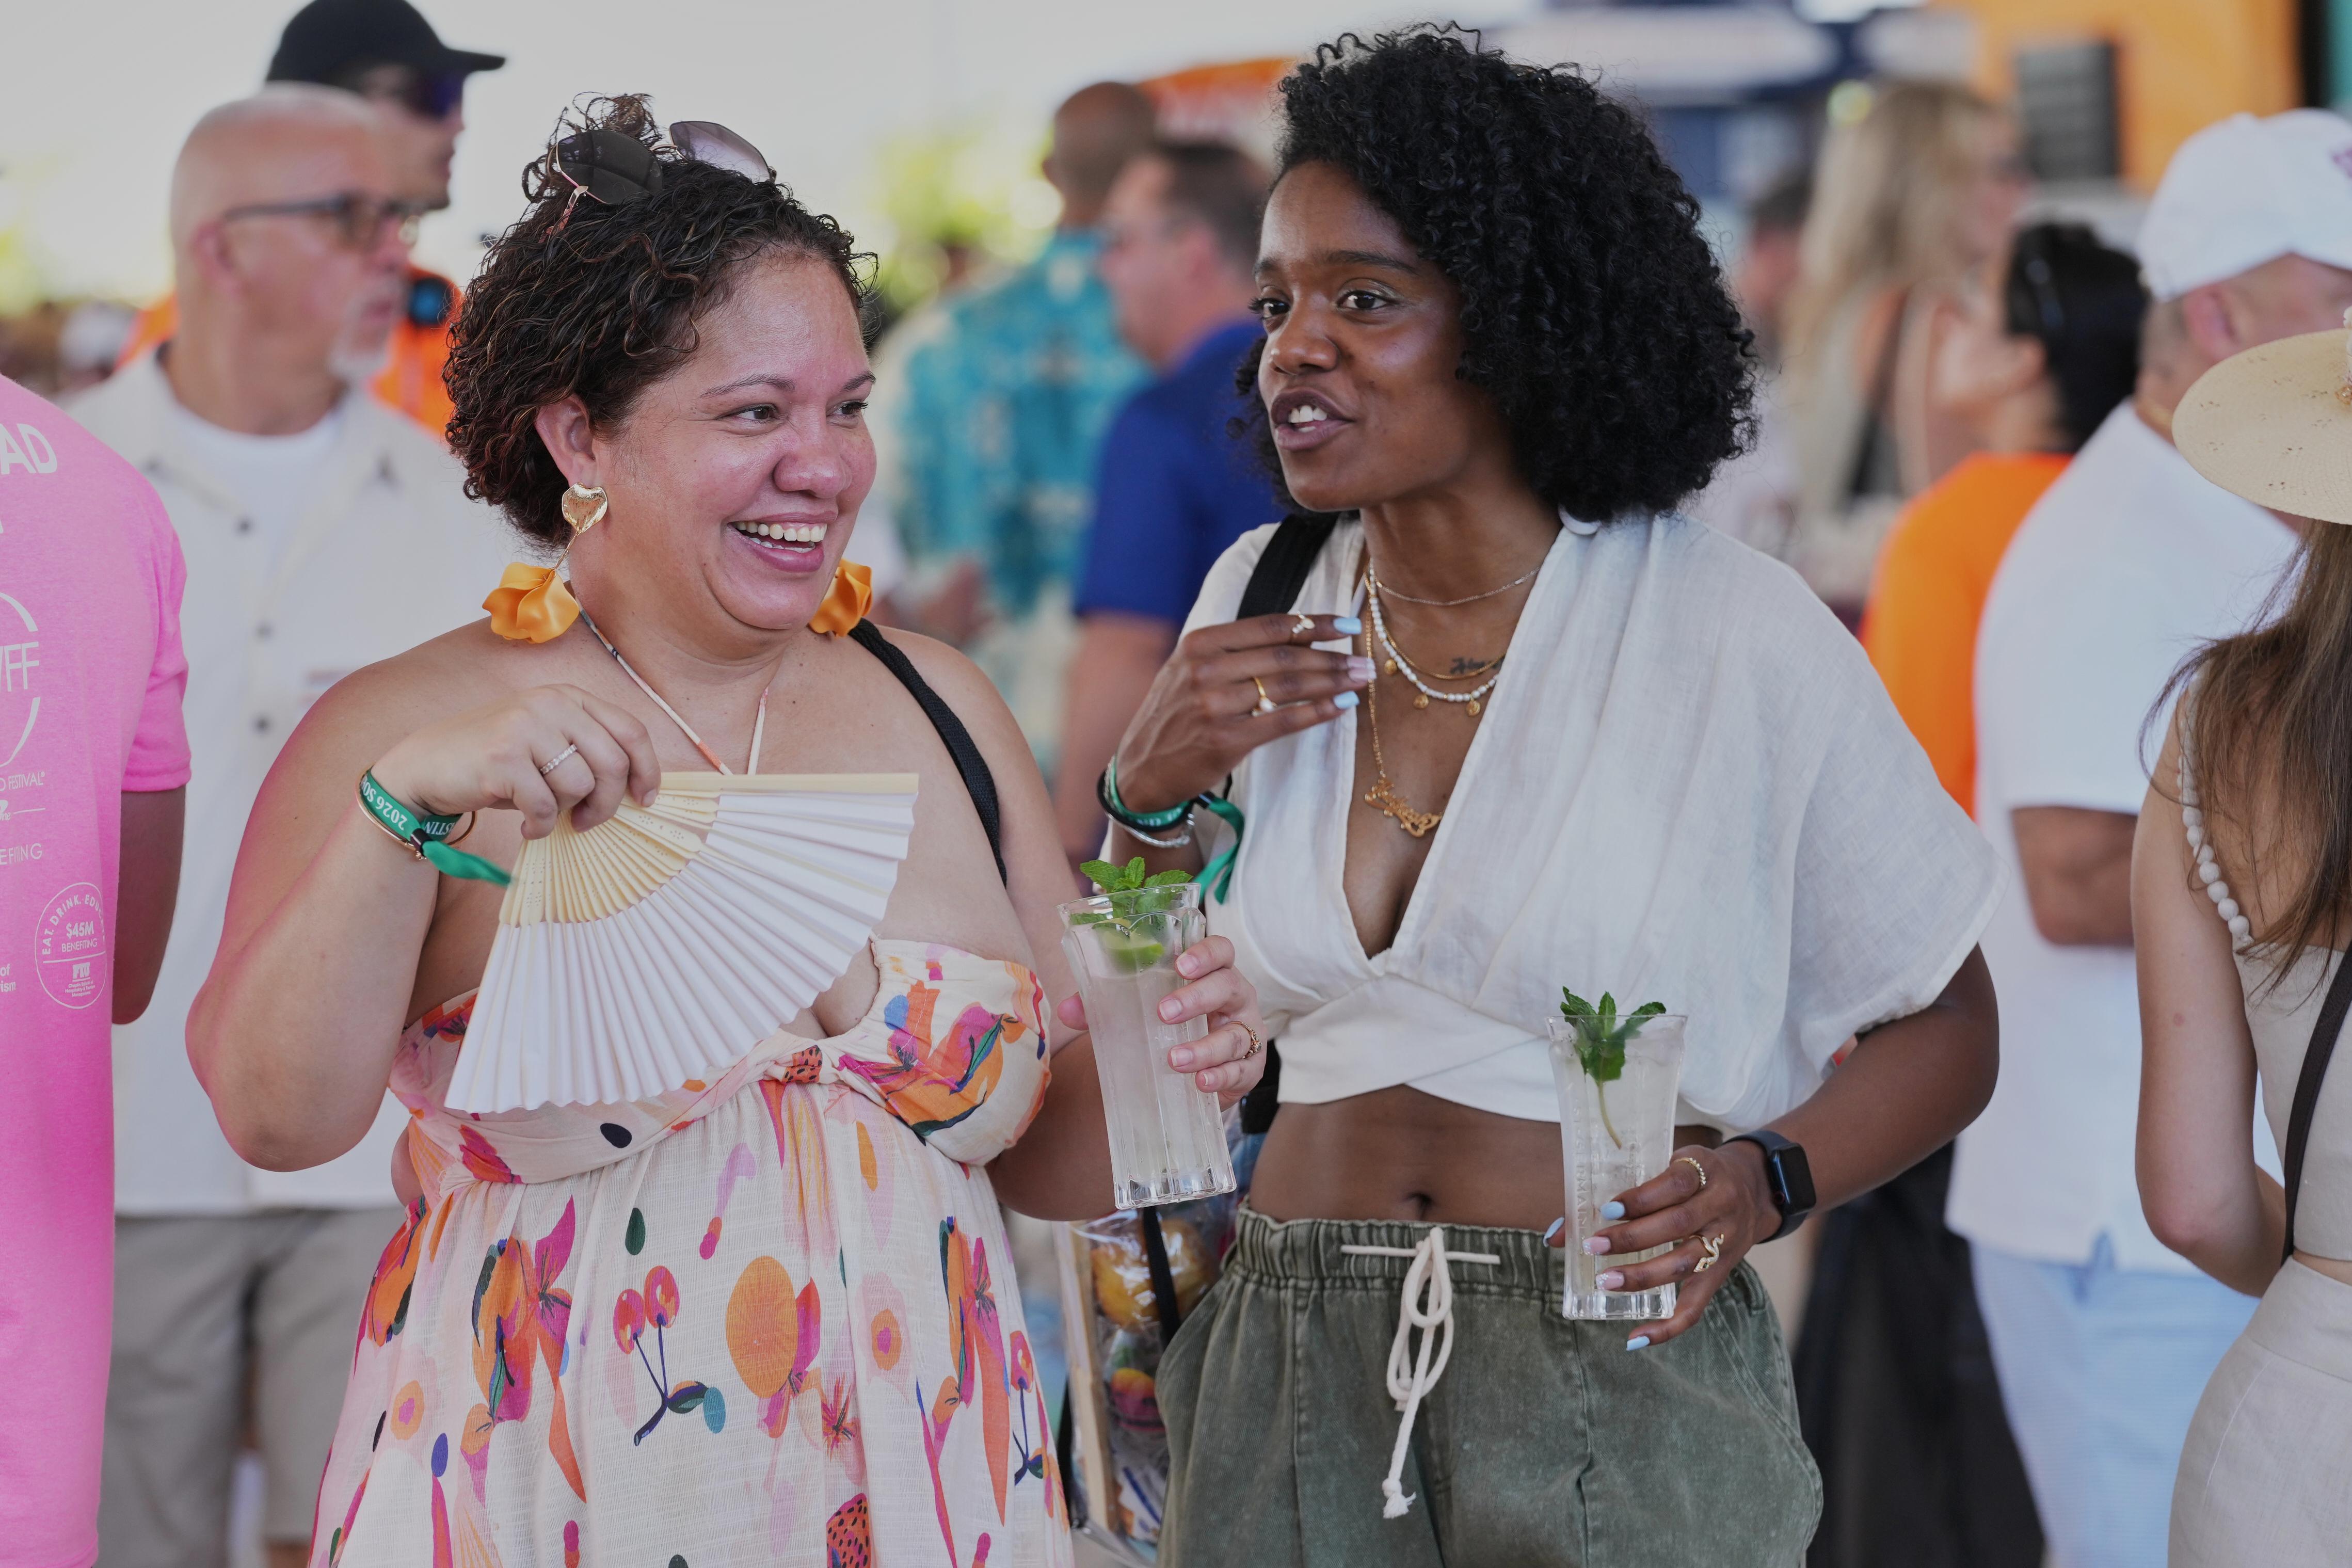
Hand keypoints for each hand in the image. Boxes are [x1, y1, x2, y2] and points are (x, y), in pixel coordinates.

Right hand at [369, 684, 662, 839]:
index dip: (646, 769)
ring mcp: (524, 726)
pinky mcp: (502, 757)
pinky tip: (527, 825)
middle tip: (588, 821)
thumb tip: (638, 786)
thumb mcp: (548, 742)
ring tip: (543, 813)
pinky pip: (545, 805)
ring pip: (579, 784)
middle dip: (607, 803)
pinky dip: (541, 825)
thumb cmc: (498, 761)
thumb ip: (588, 750)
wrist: (427, 765)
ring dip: (566, 812)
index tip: (644, 799)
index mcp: (568, 696)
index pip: (631, 730)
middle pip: (612, 762)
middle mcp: (549, 704)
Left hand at [1054, 934, 1267, 1104]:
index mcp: (1212, 973)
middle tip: (1164, 1013)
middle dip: (1198, 997)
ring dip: (1205, 1047)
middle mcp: (1236, 997)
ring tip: (1174, 1060)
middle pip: (1229, 985)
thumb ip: (1104, 1006)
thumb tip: (1067, 1010)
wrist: (1194, 1074)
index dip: (1206, 953)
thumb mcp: (1137, 1012)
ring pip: (1236, 1034)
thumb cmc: (1168, 1028)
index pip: (1221, 950)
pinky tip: (1200, 1082)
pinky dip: (1221, 1076)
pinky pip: (1241, 1069)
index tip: (1180, 965)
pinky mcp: (1250, 1067)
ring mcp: (1246, 1031)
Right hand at [1112, 612, 1372, 811]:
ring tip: (1360, 679)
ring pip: (1287, 686)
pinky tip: (1341, 706)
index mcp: (1199, 643)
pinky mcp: (1225, 740)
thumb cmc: (1176, 715)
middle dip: (1332, 656)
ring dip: (1332, 682)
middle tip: (1364, 660)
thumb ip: (1233, 650)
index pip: (1269, 625)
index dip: (1314, 623)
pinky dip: (1317, 712)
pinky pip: (1283, 721)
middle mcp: (1205, 669)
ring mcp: (1214, 705)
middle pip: (1284, 655)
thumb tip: (1299, 633)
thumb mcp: (1190, 669)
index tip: (1348, 623)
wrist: (1142, 768)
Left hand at [1554, 1140, 1779, 1348]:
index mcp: (1705, 1171)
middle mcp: (1721, 1207)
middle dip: (1633, 1238)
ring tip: (1605, 1282)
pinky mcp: (1722, 1274)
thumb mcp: (1668, 1166)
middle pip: (1678, 1225)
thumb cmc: (1692, 1177)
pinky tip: (1635, 1339)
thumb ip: (1620, 1193)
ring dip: (1643, 1276)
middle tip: (1593, 1246)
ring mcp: (1725, 1243)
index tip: (1607, 1209)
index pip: (1676, 1183)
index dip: (1642, 1198)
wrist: (1753, 1190)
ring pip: (1686, 1264)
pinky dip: (1668, 1327)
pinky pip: (1697, 1306)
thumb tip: (1555, 1234)